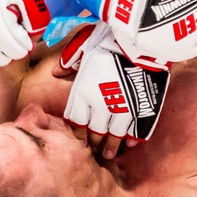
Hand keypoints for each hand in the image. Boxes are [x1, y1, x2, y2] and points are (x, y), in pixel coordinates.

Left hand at [62, 24, 169, 156]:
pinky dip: (132, 137)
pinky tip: (129, 143)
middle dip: (93, 143)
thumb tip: (56, 72)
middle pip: (95, 131)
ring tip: (109, 155)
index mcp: (84, 93)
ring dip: (112, 146)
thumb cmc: (107, 41)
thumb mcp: (83, 46)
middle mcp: (101, 105)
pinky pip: (136, 128)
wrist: (138, 43)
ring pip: (115, 134)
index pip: (77, 120)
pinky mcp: (141, 109)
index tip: (79, 140)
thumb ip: (69, 61)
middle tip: (93, 151)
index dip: (77, 132)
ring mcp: (122, 109)